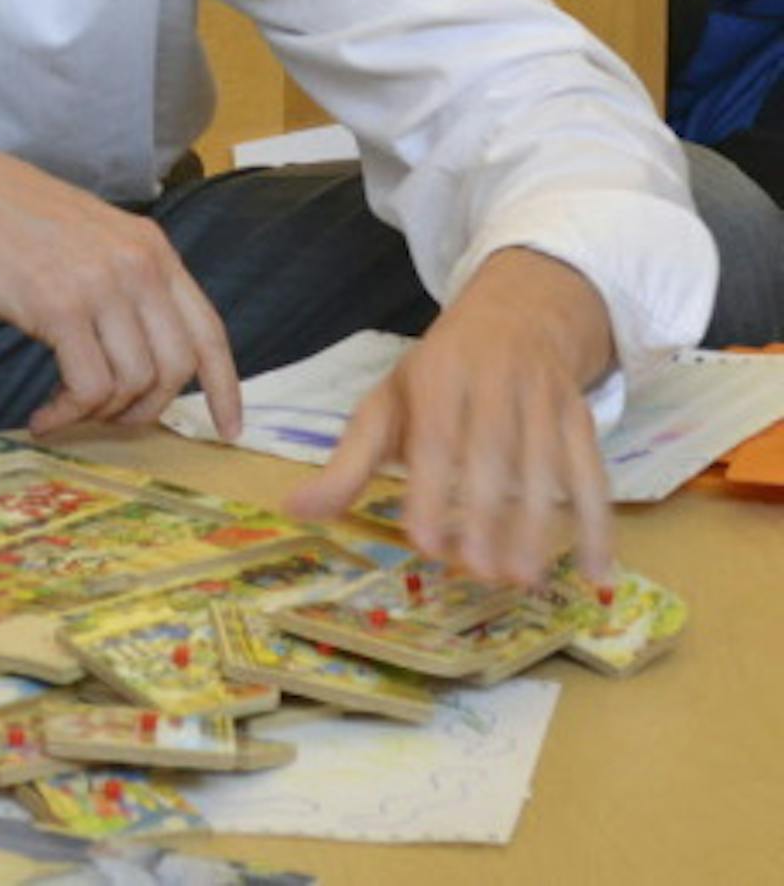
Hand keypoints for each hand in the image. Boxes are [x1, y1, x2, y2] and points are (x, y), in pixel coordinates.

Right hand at [0, 130, 243, 438]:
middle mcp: (138, 264)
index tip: (228, 427)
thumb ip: (125, 280)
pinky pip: (87, 386)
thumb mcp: (90, 236)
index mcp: (151, 247)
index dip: (225, 387)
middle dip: (147, 409)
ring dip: (101, 413)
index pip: (208, 330)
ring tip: (66, 412)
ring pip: (134, 382)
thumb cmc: (9, 215)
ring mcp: (101, 285)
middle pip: (176, 367)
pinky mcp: (59, 307)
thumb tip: (139, 350)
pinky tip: (44, 416)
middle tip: (110, 421)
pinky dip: (68, 412)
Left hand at [288, 248, 616, 585]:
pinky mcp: (582, 418)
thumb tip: (293, 509)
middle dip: (486, 513)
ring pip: (546, 465)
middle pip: (493, 452)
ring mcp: (543, 399)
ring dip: (538, 525)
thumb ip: (347, 464)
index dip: (431, 489)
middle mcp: (493, 382)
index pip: (435, 437)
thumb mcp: (386, 405)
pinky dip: (599, 522)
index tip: (423, 540)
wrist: (517, 314)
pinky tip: (597, 571)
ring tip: (520, 578)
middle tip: (477, 570)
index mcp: (436, 378)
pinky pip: (593, 472)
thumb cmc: (437, 376)